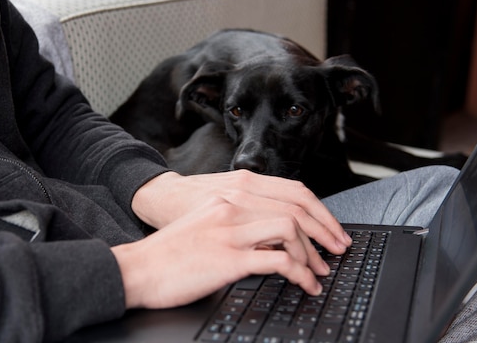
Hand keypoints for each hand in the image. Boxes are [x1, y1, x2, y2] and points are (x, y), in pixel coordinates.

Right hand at [113, 195, 331, 308]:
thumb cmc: (171, 248)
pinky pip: (276, 262)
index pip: (290, 192)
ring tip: (318, 272)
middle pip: (296, 210)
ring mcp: (231, 230)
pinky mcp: (228, 257)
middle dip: (324, 233)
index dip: (318, 212)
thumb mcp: (207, 219)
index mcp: (231, 194)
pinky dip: (299, 273)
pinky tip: (303, 284)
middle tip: (336, 252)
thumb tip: (270, 233)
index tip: (330, 230)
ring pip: (290, 231)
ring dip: (311, 254)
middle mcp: (234, 205)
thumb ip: (239, 218)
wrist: (140, 266)